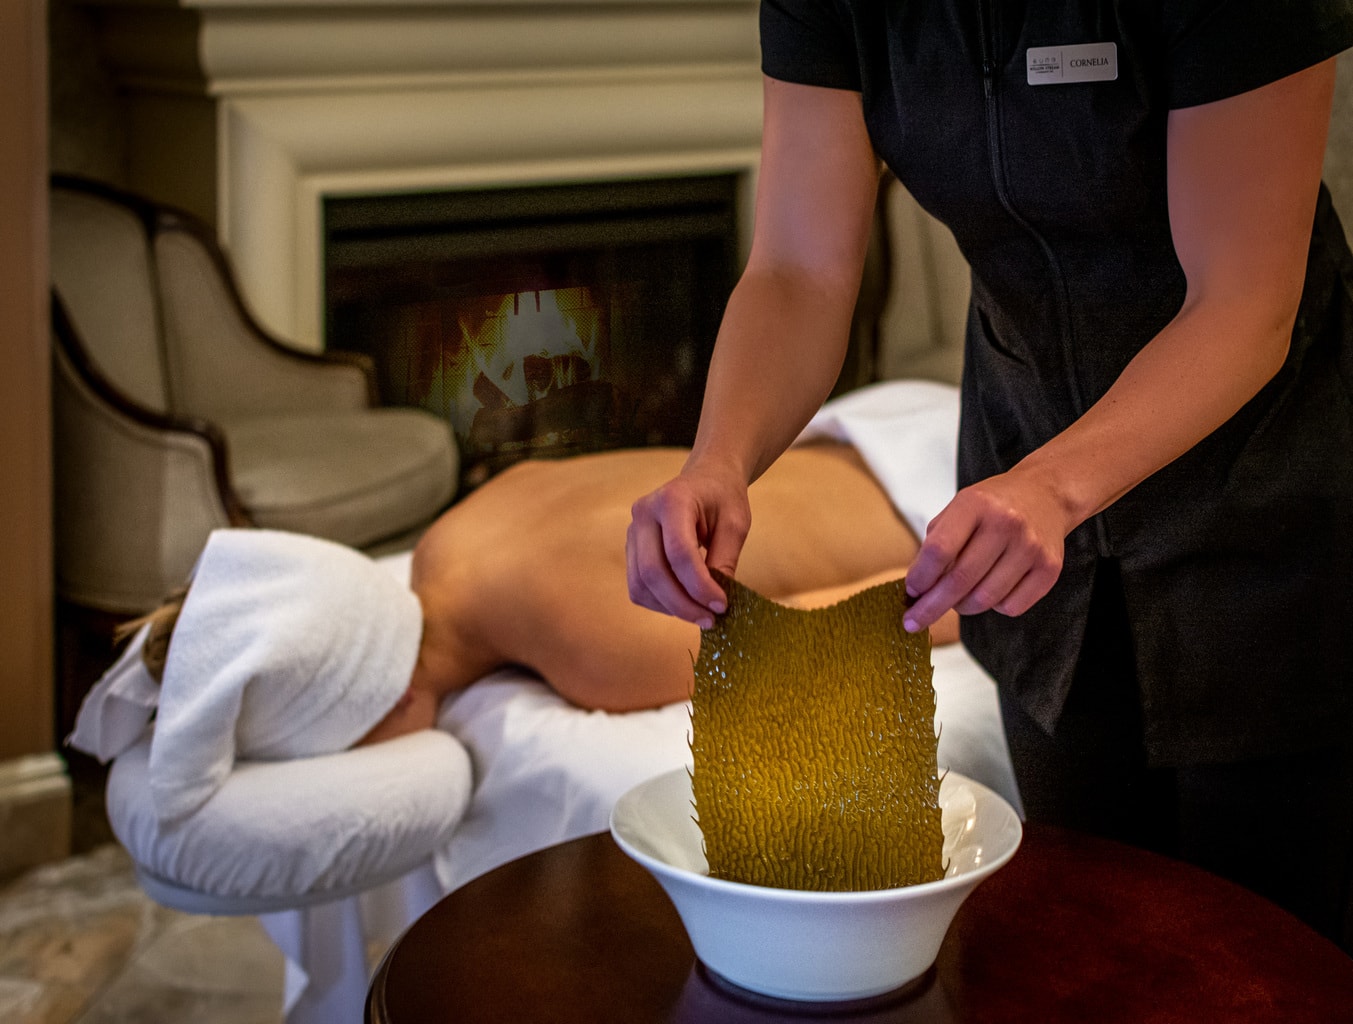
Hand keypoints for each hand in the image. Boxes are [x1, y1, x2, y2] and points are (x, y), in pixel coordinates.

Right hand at [627, 464, 751, 628]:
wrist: (706, 479)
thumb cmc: (723, 498)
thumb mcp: (735, 524)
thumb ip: (725, 560)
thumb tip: (714, 603)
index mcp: (672, 500)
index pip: (679, 552)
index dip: (700, 585)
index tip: (722, 605)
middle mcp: (643, 514)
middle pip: (653, 572)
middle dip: (683, 604)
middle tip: (710, 620)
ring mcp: (632, 531)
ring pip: (640, 584)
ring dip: (670, 607)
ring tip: (700, 614)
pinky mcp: (631, 548)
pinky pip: (638, 586)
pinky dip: (660, 603)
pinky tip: (684, 603)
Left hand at [902, 468, 1070, 632]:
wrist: (1045, 495)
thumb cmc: (992, 507)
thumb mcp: (958, 510)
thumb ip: (936, 545)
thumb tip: (919, 590)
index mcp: (975, 504)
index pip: (939, 550)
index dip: (921, 577)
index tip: (910, 592)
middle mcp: (1006, 523)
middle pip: (960, 580)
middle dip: (931, 608)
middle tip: (914, 622)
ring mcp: (1030, 547)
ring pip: (984, 599)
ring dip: (963, 607)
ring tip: (958, 596)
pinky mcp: (1049, 568)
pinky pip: (1011, 607)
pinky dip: (994, 606)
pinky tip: (992, 588)